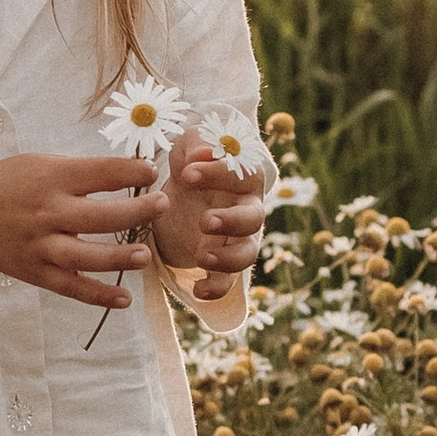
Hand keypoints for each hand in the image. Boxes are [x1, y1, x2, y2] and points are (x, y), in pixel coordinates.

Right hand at [0, 151, 169, 310]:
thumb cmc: (6, 185)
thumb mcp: (38, 164)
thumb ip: (79, 171)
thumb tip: (130, 171)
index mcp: (50, 178)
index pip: (100, 173)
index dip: (132, 171)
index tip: (152, 170)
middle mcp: (47, 213)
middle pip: (100, 216)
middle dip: (137, 211)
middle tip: (162, 205)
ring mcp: (41, 246)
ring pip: (86, 257)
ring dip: (120, 258)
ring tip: (145, 256)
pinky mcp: (37, 273)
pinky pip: (71, 288)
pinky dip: (98, 296)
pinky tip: (124, 299)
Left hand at [153, 133, 270, 295]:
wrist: (182, 191)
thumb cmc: (192, 162)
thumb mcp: (188, 146)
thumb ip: (196, 146)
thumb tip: (202, 153)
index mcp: (244, 177)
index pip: (241, 174)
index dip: (217, 174)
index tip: (186, 174)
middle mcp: (248, 209)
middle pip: (254, 218)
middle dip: (232, 221)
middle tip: (205, 221)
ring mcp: (238, 239)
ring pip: (247, 254)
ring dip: (228, 258)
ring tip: (201, 257)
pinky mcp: (222, 262)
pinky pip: (227, 281)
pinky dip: (217, 288)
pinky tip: (197, 290)